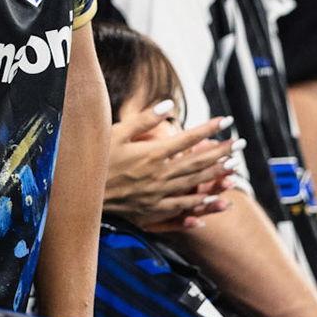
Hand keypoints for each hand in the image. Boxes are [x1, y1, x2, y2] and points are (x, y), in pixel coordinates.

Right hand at [103, 106, 235, 230]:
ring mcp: (156, 196)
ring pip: (193, 186)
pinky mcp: (150, 211)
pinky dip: (199, 207)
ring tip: (234, 169)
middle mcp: (157, 176)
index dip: (209, 129)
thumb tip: (168, 104)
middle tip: (240, 144)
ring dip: (216, 177)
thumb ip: (143, 119)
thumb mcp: (114, 132)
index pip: (187, 140)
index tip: (226, 121)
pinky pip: (180, 209)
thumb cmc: (94, 160)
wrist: (77, 195)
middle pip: (196, 163)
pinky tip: (213, 204)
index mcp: (150, 154)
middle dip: (221, 152)